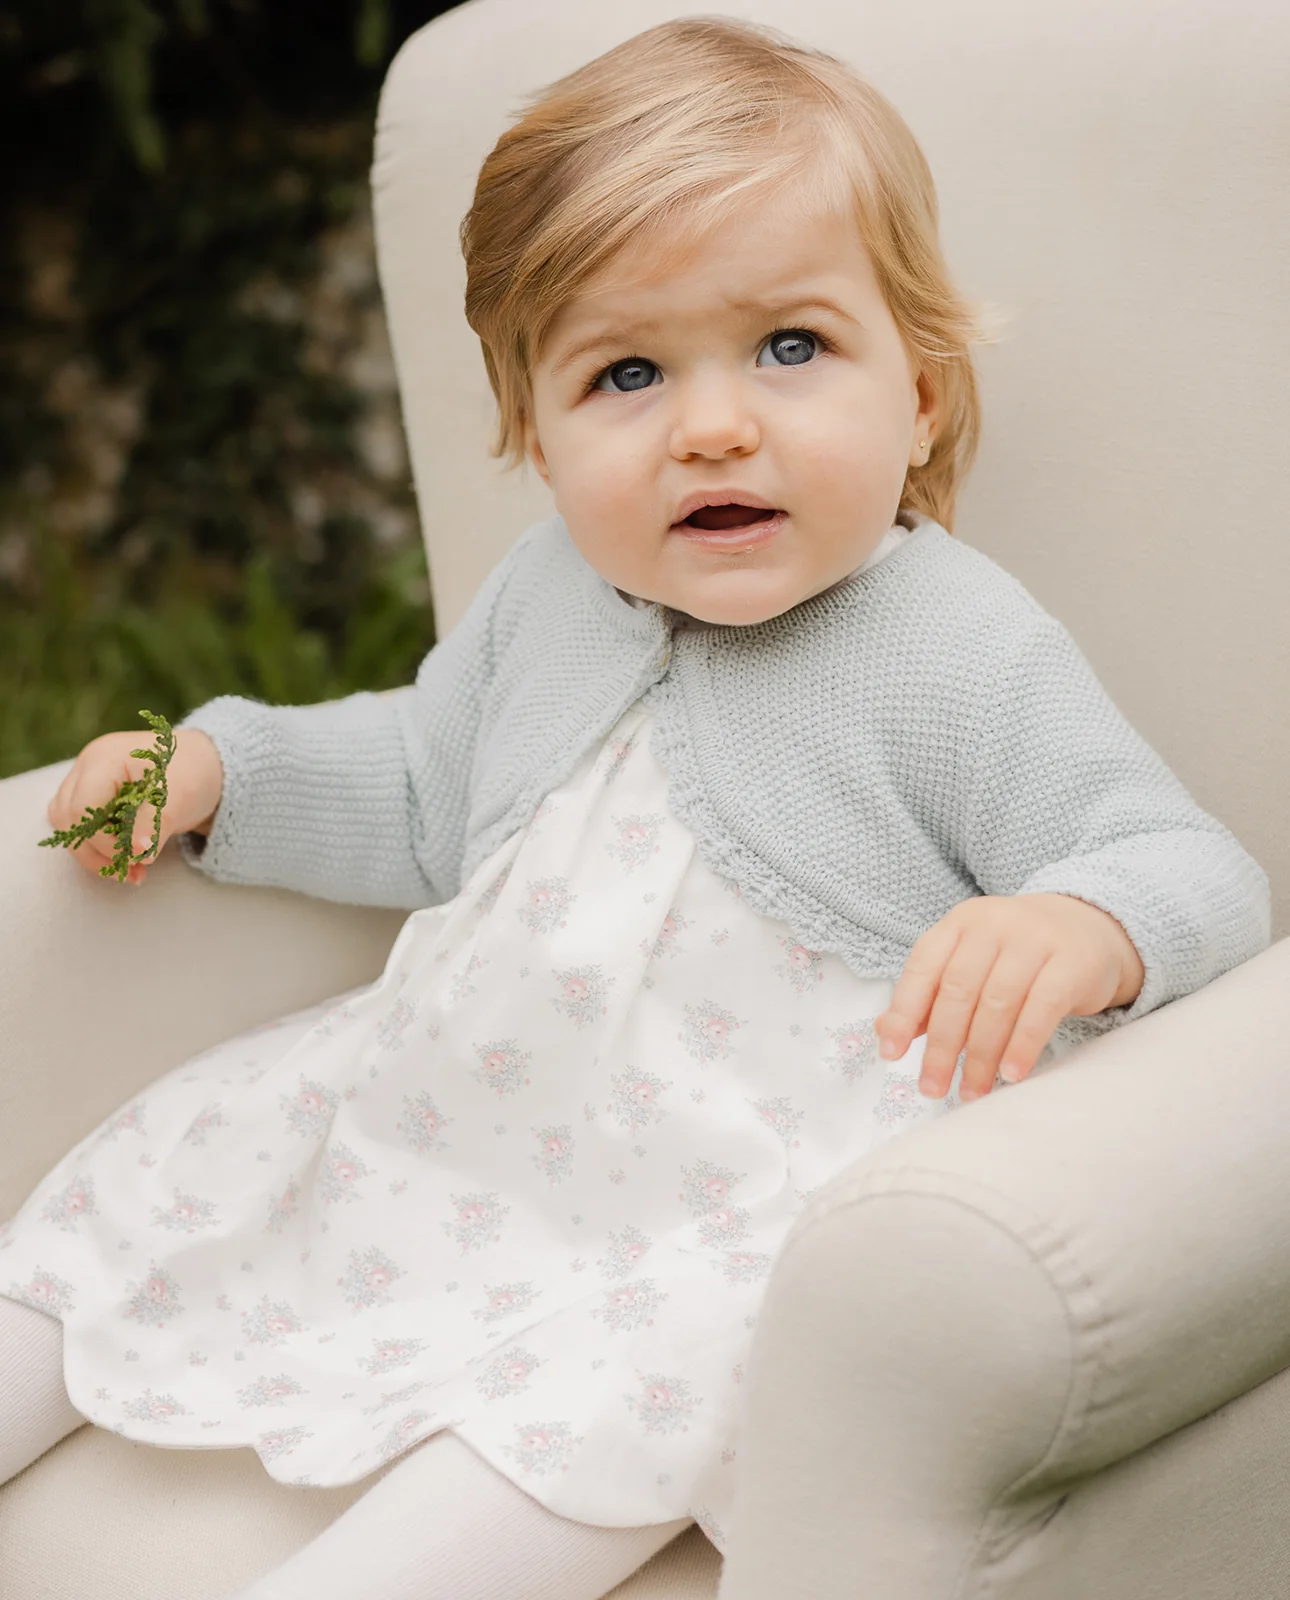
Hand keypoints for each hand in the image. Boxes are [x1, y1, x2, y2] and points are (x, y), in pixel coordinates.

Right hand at [46, 727, 223, 885]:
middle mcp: (87, 767)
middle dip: (100, 852)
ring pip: (70, 826)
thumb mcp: (181, 797)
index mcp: (105, 759)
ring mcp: (84, 780)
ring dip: (96, 854)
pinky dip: (101, 848)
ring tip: (133, 871)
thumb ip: (156, 824)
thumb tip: (139, 853)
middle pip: (69, 819)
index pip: (83, 808)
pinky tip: (129, 861)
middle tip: (136, 871)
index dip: (104, 840)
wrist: (200, 767)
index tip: (138, 856)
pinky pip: (81, 827)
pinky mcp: (90, 797)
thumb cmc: (191, 774)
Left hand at [873, 893, 1144, 1102]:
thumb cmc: (1017, 955)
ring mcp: (1034, 939)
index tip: (891, 1055)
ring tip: (972, 1091)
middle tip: (933, 1088)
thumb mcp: (971, 962)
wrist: (1090, 926)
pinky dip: (1023, 1045)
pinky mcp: (1071, 961)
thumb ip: (931, 995)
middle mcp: (993, 925)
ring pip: (997, 1004)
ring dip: (980, 1055)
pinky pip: (1041, 1008)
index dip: (903, 1013)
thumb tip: (886, 1033)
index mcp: (959, 924)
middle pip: (958, 991)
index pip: (923, 968)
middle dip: (941, 1046)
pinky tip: (1011, 1074)